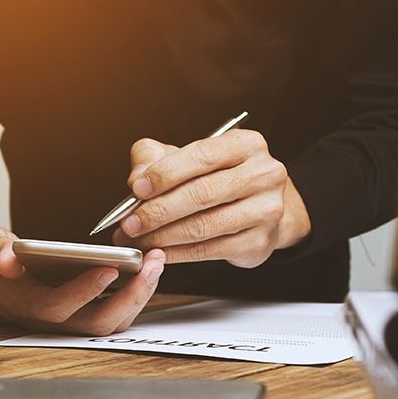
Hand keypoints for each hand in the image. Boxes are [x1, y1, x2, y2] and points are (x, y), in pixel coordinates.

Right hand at [0, 226, 165, 334]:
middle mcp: (49, 319)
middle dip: (129, 296)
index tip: (109, 268)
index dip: (84, 291)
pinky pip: (112, 315)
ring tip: (156, 262)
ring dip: (138, 297)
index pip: (57, 306)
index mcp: (22, 302)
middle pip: (95, 322)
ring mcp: (66, 320)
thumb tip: (7, 257)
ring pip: (109, 322)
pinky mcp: (79, 314)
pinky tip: (146, 269)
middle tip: (152, 262)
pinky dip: (134, 296)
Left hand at [112, 131, 310, 267]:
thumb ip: (157, 158)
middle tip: (130, 223)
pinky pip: (209, 250)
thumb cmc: (220, 179)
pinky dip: (178, 253)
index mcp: (246, 145)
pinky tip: (159, 251)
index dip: (165, 173)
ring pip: (204, 226)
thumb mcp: (190, 158)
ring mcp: (266, 210)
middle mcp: (264, 174)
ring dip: (163, 236)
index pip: (201, 156)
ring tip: (138, 239)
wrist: (261, 208)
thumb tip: (137, 177)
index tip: (136, 188)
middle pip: (202, 193)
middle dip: (158, 210)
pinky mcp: (259, 242)